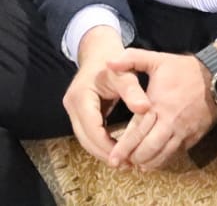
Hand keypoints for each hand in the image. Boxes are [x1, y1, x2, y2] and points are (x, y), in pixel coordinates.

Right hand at [63, 26, 151, 164]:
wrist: (99, 51)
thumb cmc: (113, 61)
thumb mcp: (124, 73)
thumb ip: (133, 91)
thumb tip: (145, 109)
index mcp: (80, 97)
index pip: (92, 129)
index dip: (108, 146)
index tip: (126, 158)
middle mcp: (72, 105)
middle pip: (85, 139)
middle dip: (105, 153)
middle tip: (126, 165)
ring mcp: (73, 110)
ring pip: (85, 139)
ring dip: (102, 151)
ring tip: (124, 162)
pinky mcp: (79, 113)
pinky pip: (88, 133)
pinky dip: (101, 143)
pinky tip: (117, 149)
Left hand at [103, 48, 216, 169]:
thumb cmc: (184, 69)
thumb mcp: (157, 59)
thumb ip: (131, 59)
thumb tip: (109, 62)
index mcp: (157, 104)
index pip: (137, 131)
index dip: (124, 147)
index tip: (113, 158)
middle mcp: (169, 122)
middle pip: (148, 149)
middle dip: (133, 158)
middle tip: (120, 165)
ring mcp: (182, 132)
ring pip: (162, 156)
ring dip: (147, 163)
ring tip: (135, 165)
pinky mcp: (192, 138)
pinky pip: (175, 154)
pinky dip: (162, 160)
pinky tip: (153, 162)